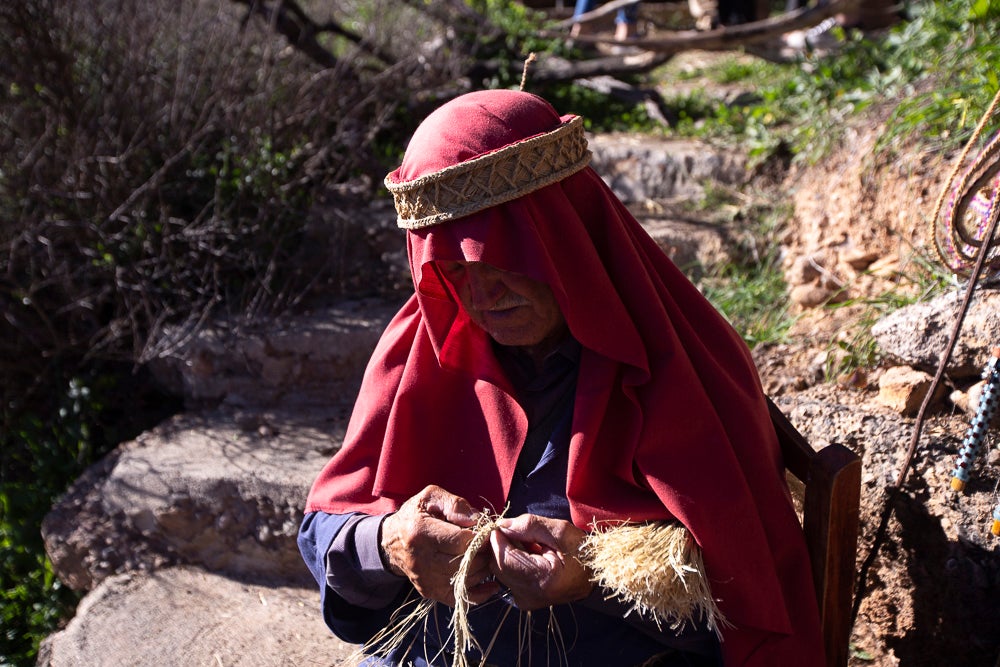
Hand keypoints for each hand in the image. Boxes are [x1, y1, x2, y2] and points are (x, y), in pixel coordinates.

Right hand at [380, 485, 499, 605]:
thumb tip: (476, 521)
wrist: (392, 540)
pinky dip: (480, 594)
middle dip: (484, 553)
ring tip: (487, 556)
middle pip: (465, 563)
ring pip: (466, 580)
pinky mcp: (429, 591)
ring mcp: (425, 579)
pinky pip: (460, 597)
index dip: (481, 537)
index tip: (488, 531)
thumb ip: (455, 505)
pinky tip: (491, 585)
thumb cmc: (416, 514)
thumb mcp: (431, 497)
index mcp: (420, 533)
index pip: (460, 541)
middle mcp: (421, 560)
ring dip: (484, 570)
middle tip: (490, 545)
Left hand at [488, 513, 593, 609]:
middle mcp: (530, 596)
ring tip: (530, 546)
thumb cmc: (583, 551)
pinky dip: (513, 563)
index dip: (498, 539)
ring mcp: (526, 601)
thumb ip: (529, 525)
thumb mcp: (560, 531)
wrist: (597, 575)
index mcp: (543, 579)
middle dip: (503, 545)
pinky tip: (530, 557)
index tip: (501, 524)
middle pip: (497, 565)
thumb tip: (502, 525)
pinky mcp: (524, 601)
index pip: (503, 558)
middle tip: (520, 533)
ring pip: (500, 571)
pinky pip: (507, 577)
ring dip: (508, 553)